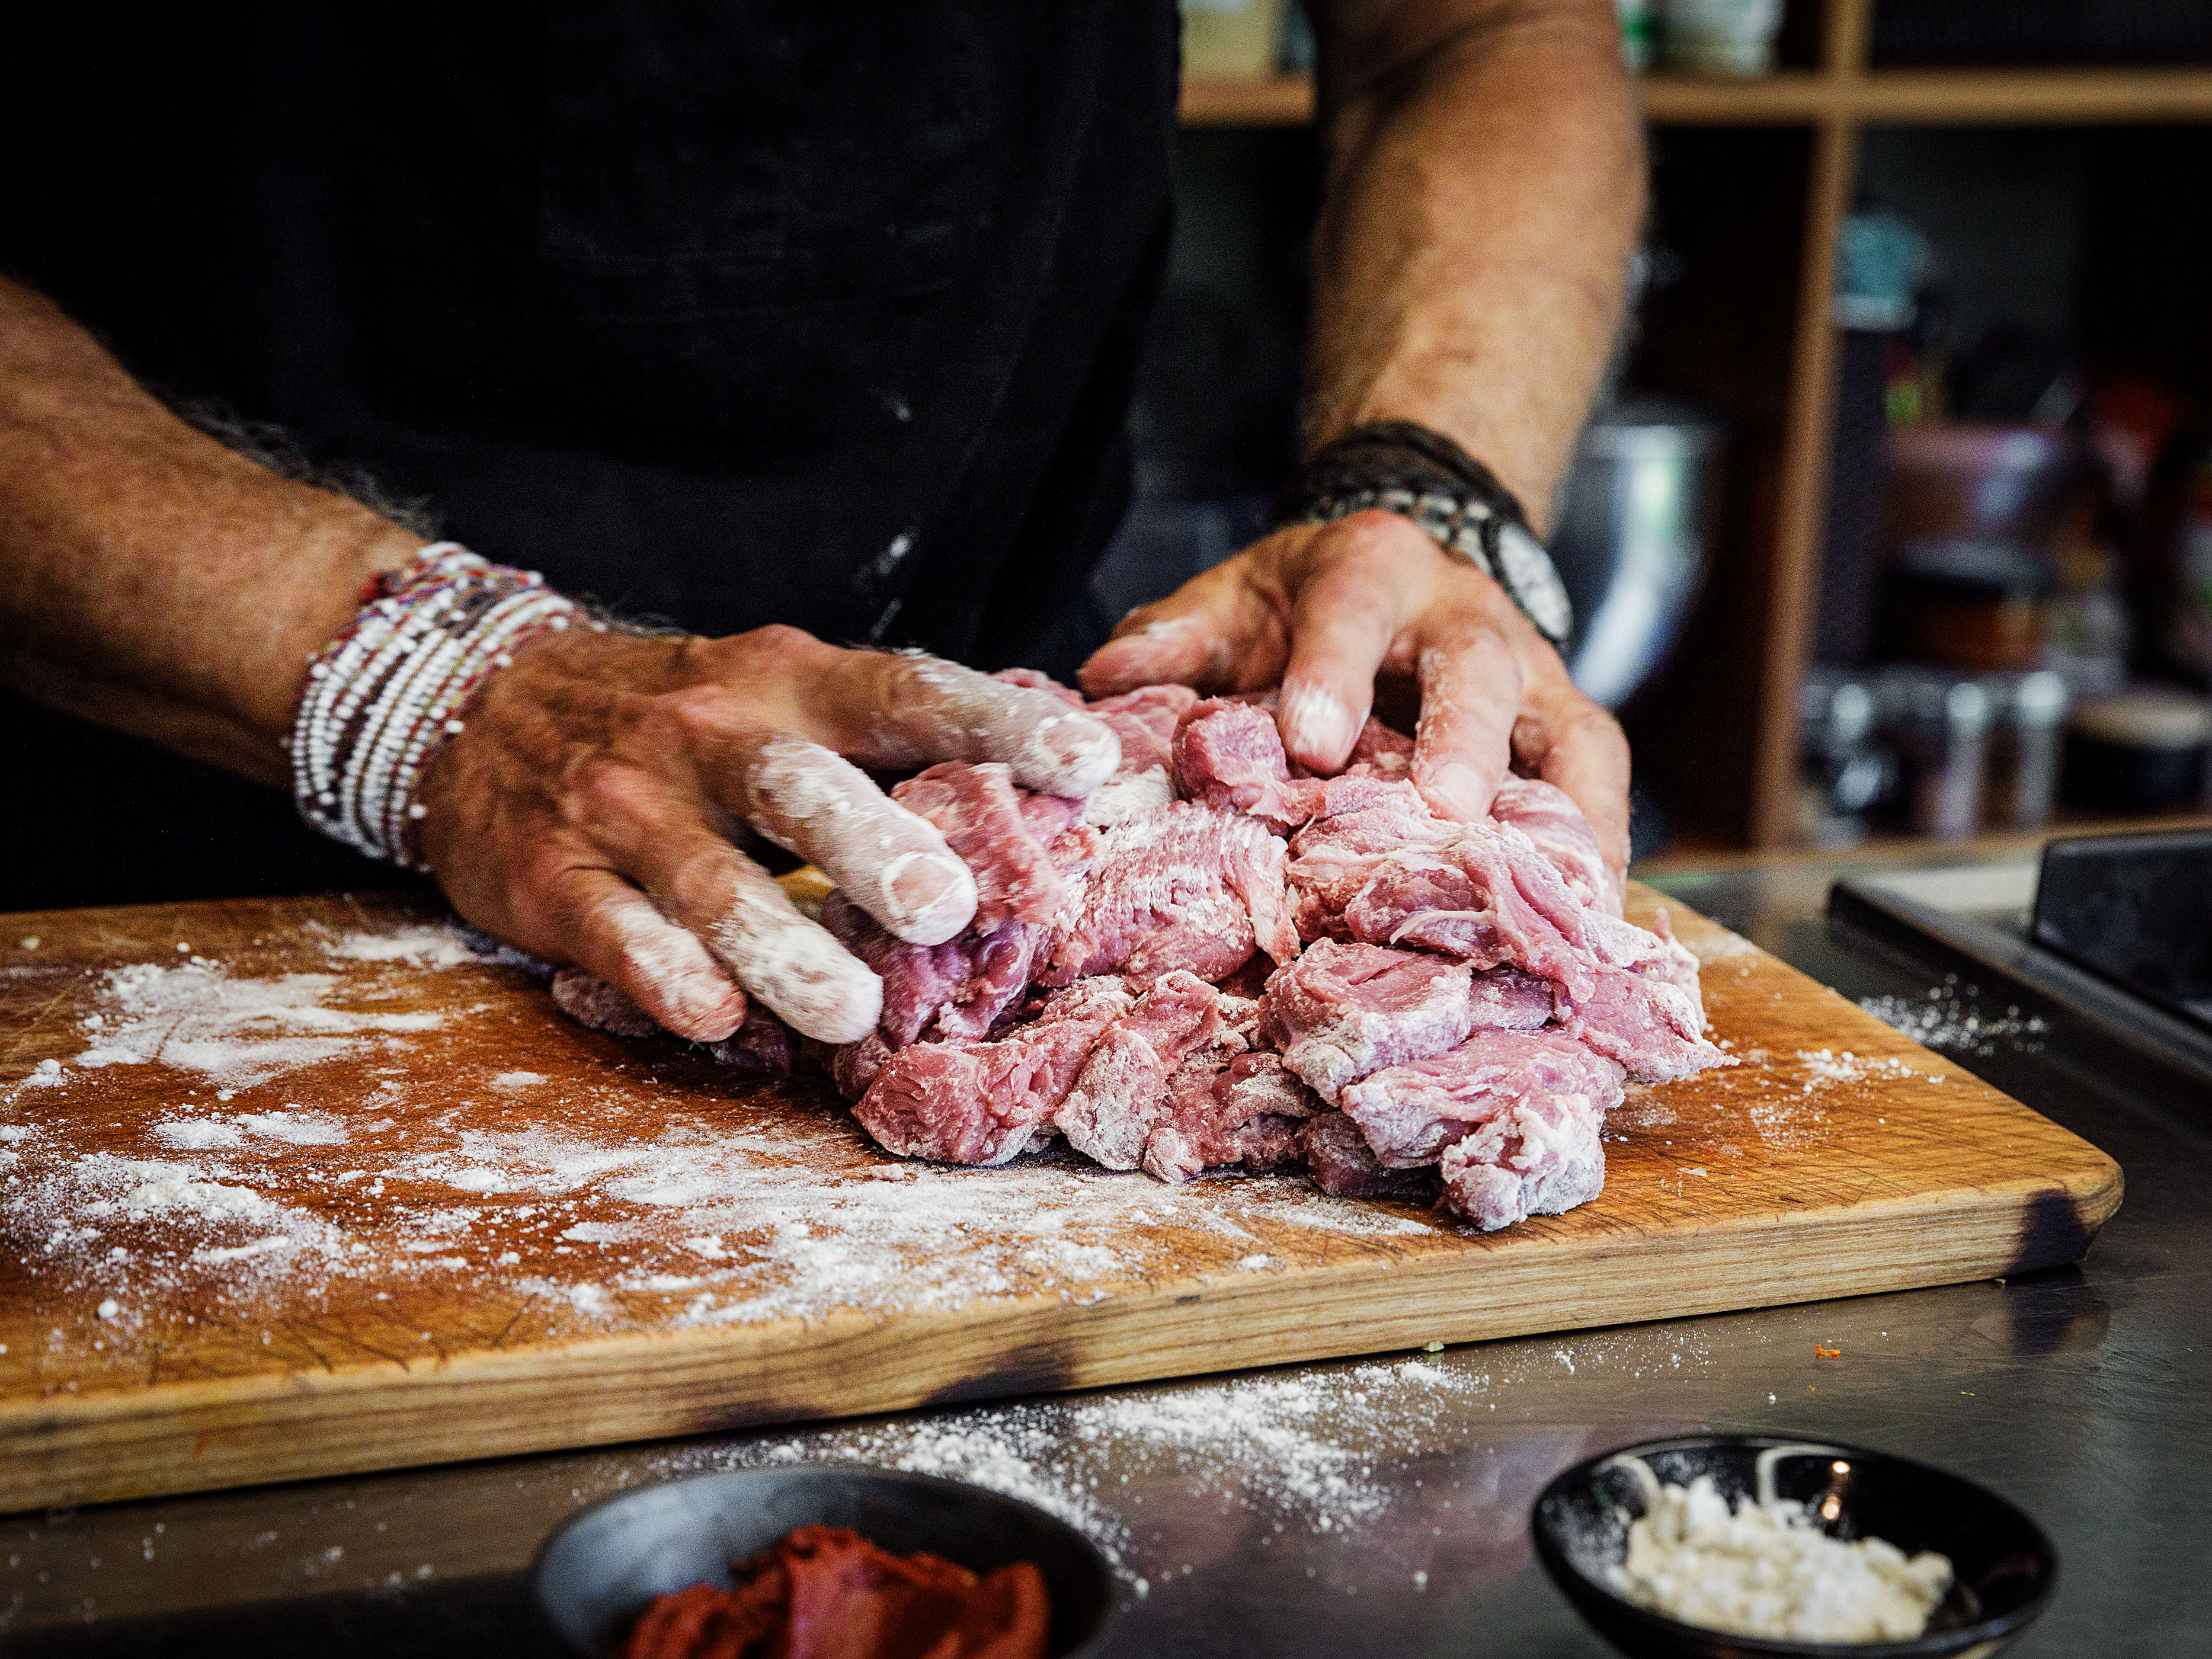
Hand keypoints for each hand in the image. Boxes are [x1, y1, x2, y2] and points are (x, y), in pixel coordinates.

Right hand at [415, 626, 1119, 1045]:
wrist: (480, 701)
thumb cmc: (679, 721)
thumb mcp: (776, 694)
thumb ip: (884, 745)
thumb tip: (1039, 800)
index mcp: (785, 683)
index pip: (903, 692)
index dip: (996, 722)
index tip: (1087, 762)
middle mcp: (708, 737)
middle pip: (797, 786)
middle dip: (873, 846)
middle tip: (947, 905)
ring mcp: (625, 808)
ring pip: (708, 882)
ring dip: (780, 946)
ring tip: (850, 1010)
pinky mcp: (551, 878)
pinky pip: (613, 933)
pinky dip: (662, 977)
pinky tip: (713, 1018)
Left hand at [1078, 508, 1629, 875]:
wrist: (1395, 566)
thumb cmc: (1300, 605)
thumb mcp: (1232, 600)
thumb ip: (1175, 637)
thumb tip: (1106, 679)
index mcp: (1369, 571)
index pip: (1351, 608)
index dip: (1334, 671)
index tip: (1307, 737)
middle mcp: (1464, 614)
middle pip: (1474, 668)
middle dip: (1462, 738)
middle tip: (1446, 812)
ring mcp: (1529, 671)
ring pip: (1562, 729)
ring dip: (1557, 809)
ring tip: (1549, 893)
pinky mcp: (1566, 722)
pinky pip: (1597, 777)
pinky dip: (1597, 841)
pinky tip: (1588, 912)